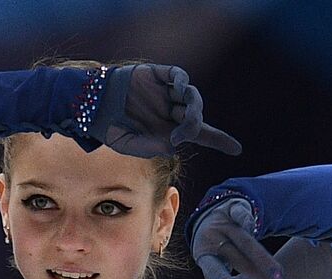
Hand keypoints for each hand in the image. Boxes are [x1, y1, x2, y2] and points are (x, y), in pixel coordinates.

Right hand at [86, 64, 240, 157]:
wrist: (94, 106)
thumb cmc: (111, 129)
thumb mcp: (131, 145)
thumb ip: (152, 147)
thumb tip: (175, 143)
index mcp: (169, 131)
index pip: (200, 135)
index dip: (220, 141)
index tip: (237, 149)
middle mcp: (171, 112)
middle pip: (196, 116)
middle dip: (195, 124)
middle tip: (184, 131)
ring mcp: (166, 93)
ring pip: (191, 96)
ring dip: (192, 105)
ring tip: (182, 113)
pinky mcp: (159, 76)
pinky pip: (178, 75)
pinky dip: (182, 81)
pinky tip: (177, 89)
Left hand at [189, 197, 290, 278]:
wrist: (208, 215)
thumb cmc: (214, 249)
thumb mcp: (212, 268)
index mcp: (205, 257)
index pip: (215, 272)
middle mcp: (215, 241)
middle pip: (241, 261)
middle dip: (260, 276)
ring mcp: (224, 225)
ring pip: (245, 242)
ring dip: (262, 258)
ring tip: (280, 274)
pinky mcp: (233, 209)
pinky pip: (240, 214)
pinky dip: (246, 220)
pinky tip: (254, 226)